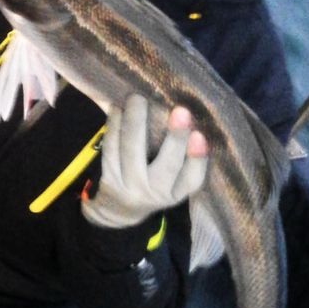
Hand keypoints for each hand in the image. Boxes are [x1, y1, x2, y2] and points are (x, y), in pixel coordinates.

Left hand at [82, 94, 208, 229]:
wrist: (121, 208)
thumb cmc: (156, 183)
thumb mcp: (174, 182)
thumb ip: (185, 157)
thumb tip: (191, 116)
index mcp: (177, 192)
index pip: (192, 178)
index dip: (197, 158)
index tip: (200, 135)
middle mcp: (155, 193)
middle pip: (167, 166)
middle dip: (175, 137)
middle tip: (180, 110)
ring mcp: (129, 186)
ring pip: (133, 152)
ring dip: (136, 122)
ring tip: (139, 98)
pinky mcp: (108, 176)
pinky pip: (111, 148)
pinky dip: (114, 125)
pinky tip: (118, 107)